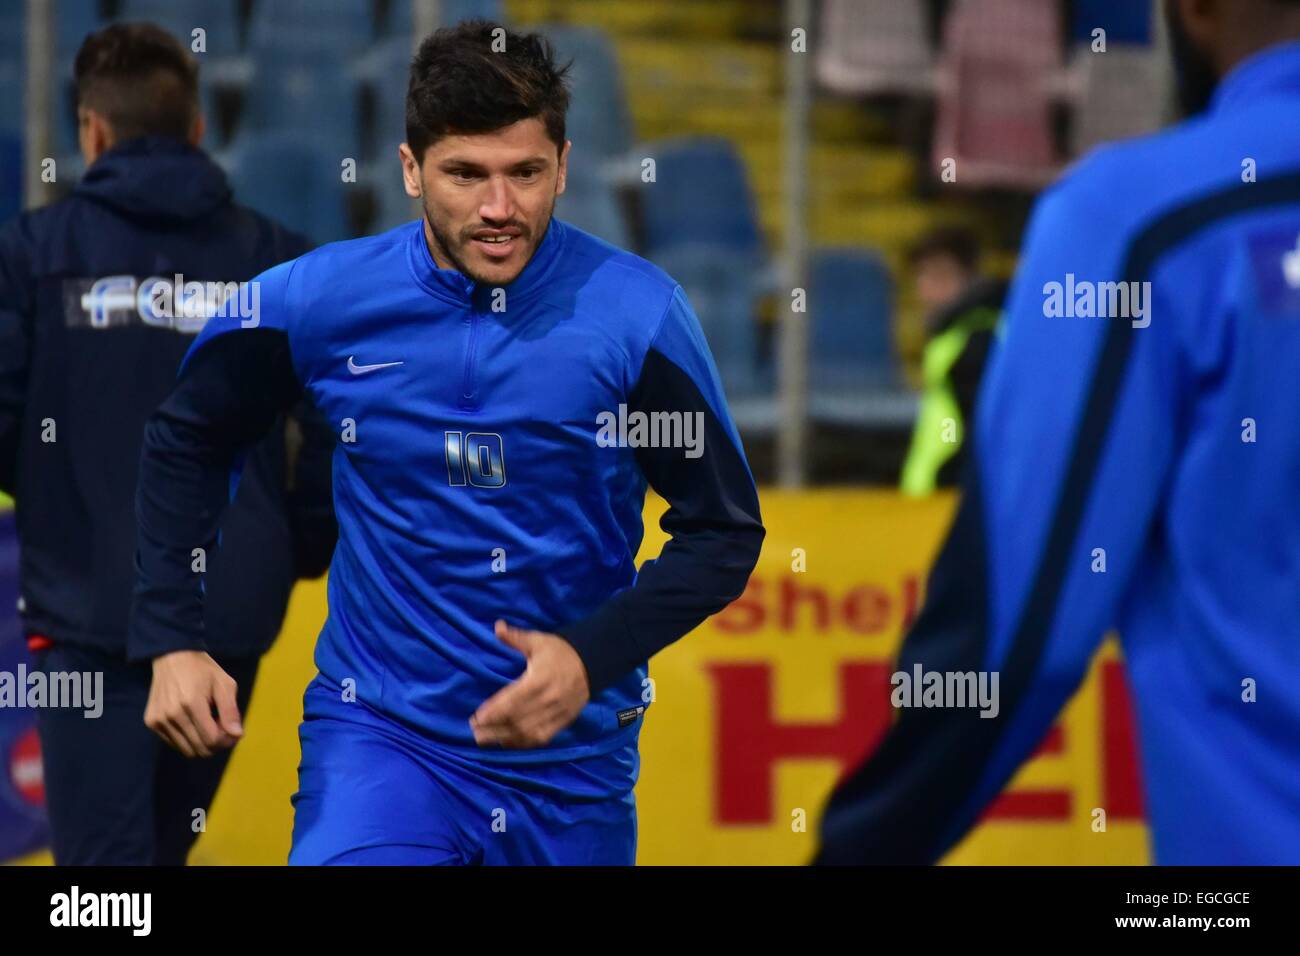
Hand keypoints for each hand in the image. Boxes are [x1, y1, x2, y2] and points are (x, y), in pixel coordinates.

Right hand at [144, 650, 242, 757]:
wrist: (172, 657)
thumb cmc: (203, 670)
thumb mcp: (224, 684)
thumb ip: (231, 711)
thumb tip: (236, 734)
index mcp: (191, 703)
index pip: (211, 739)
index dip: (226, 740)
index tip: (232, 731)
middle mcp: (172, 714)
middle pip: (199, 748)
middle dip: (215, 744)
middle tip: (221, 728)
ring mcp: (159, 719)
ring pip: (186, 749)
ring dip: (201, 743)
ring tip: (207, 724)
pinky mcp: (151, 722)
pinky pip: (174, 743)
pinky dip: (187, 739)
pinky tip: (192, 722)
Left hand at [471, 620, 590, 748]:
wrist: (593, 662)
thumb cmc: (561, 651)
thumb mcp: (538, 640)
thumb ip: (516, 637)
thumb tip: (497, 627)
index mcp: (540, 679)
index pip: (513, 699)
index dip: (494, 711)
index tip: (477, 717)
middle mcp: (548, 700)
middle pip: (517, 719)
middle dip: (493, 727)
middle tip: (474, 730)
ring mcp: (556, 713)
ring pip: (527, 732)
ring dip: (504, 738)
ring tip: (485, 739)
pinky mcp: (562, 722)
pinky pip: (540, 738)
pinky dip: (522, 743)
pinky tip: (507, 743)